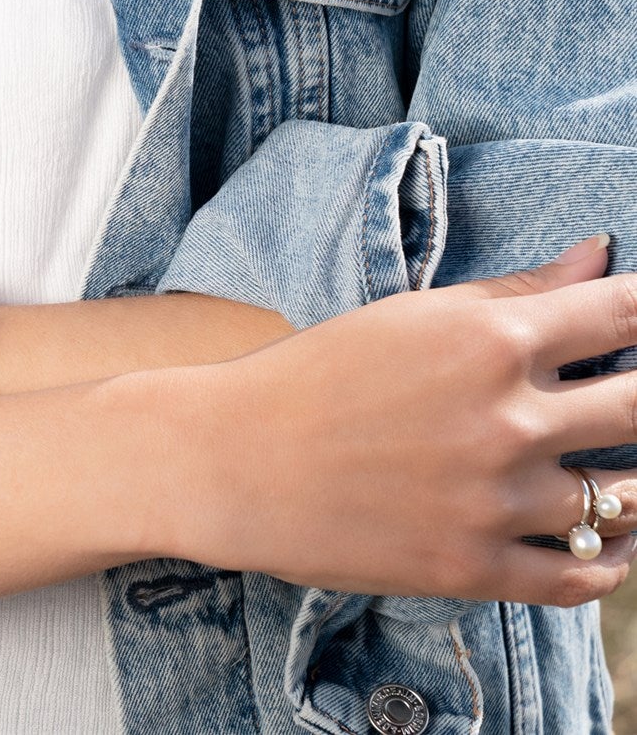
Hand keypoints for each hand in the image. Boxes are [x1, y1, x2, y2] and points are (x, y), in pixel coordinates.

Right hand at [168, 231, 636, 604]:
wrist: (236, 459)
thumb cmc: (317, 372)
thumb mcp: (410, 315)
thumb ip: (513, 292)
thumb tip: (599, 257)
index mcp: (490, 341)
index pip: (622, 314)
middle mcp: (509, 419)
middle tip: (630, 395)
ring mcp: (497, 501)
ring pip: (624, 499)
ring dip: (635, 481)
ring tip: (622, 467)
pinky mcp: (477, 568)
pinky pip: (583, 576)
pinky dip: (612, 560)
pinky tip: (611, 541)